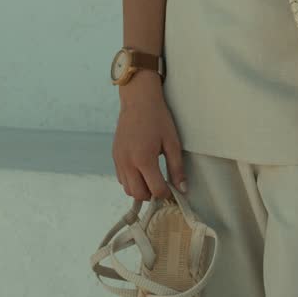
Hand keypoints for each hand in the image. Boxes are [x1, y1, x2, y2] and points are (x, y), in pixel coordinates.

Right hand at [112, 72, 185, 201]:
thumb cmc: (158, 119)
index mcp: (144, 159)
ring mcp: (119, 160)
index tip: (173, 189)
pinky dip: (132, 181)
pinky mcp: (115, 157)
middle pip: (138, 194)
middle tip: (163, 186)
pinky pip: (121, 178)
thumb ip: (177, 168)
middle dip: (152, 194)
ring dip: (141, 189)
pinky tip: (142, 171)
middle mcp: (128, 162)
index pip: (155, 190)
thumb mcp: (172, 143)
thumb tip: (182, 189)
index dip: (166, 193)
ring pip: (127, 189)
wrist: (138, 101)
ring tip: (153, 178)